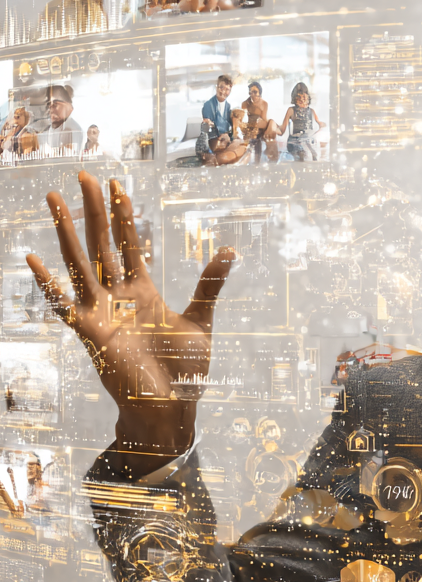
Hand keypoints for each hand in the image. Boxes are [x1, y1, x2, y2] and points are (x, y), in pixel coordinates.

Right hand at [26, 173, 235, 474]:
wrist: (172, 405)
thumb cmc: (185, 369)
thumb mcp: (201, 319)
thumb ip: (209, 284)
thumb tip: (230, 249)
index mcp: (143, 291)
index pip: (129, 243)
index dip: (123, 214)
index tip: (115, 184)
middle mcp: (118, 296)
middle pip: (102, 243)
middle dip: (93, 210)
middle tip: (82, 176)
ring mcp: (102, 312)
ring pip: (80, 263)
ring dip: (66, 232)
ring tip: (54, 199)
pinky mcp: (91, 332)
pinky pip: (64, 303)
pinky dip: (48, 283)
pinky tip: (32, 258)